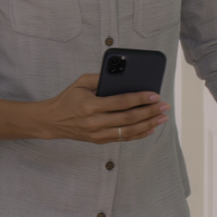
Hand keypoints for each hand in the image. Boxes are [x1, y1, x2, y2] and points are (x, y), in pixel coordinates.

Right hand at [40, 73, 169, 143]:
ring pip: (129, 132)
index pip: (121, 102)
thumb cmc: (68, 99)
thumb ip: (100, 78)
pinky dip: (139, 134)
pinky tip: (150, 128)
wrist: (53, 120)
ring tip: (162, 117)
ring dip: (148, 124)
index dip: (140, 99)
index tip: (154, 95)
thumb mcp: (80, 83)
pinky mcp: (99, 140)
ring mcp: (98, 134)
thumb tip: (123, 76)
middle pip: (129, 118)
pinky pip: (123, 139)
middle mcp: (95, 122)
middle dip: (149, 111)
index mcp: (90, 105)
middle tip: (164, 106)